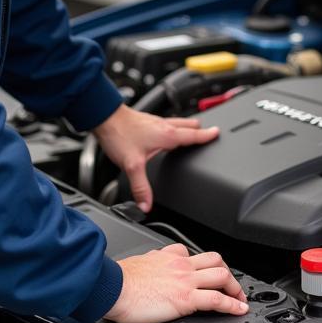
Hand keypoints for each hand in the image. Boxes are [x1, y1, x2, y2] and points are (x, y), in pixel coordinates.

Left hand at [92, 104, 218, 212]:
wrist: (104, 117)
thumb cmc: (119, 135)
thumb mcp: (132, 165)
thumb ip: (141, 187)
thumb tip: (146, 205)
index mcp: (166, 135)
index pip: (192, 135)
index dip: (206, 135)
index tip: (217, 133)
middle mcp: (163, 126)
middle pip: (187, 126)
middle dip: (199, 129)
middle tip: (209, 130)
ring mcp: (155, 122)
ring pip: (177, 122)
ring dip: (187, 125)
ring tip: (193, 127)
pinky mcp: (146, 120)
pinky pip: (166, 122)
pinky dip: (173, 125)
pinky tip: (166, 130)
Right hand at [105, 244, 248, 322]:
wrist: (113, 287)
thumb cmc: (120, 279)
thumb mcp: (140, 262)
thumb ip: (152, 262)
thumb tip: (151, 266)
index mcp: (169, 256)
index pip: (194, 255)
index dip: (206, 266)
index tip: (209, 275)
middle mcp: (180, 264)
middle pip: (216, 261)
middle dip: (228, 273)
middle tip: (232, 287)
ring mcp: (185, 280)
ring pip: (221, 276)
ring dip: (235, 288)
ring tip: (239, 299)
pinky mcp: (185, 298)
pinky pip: (216, 299)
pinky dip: (232, 305)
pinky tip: (238, 311)